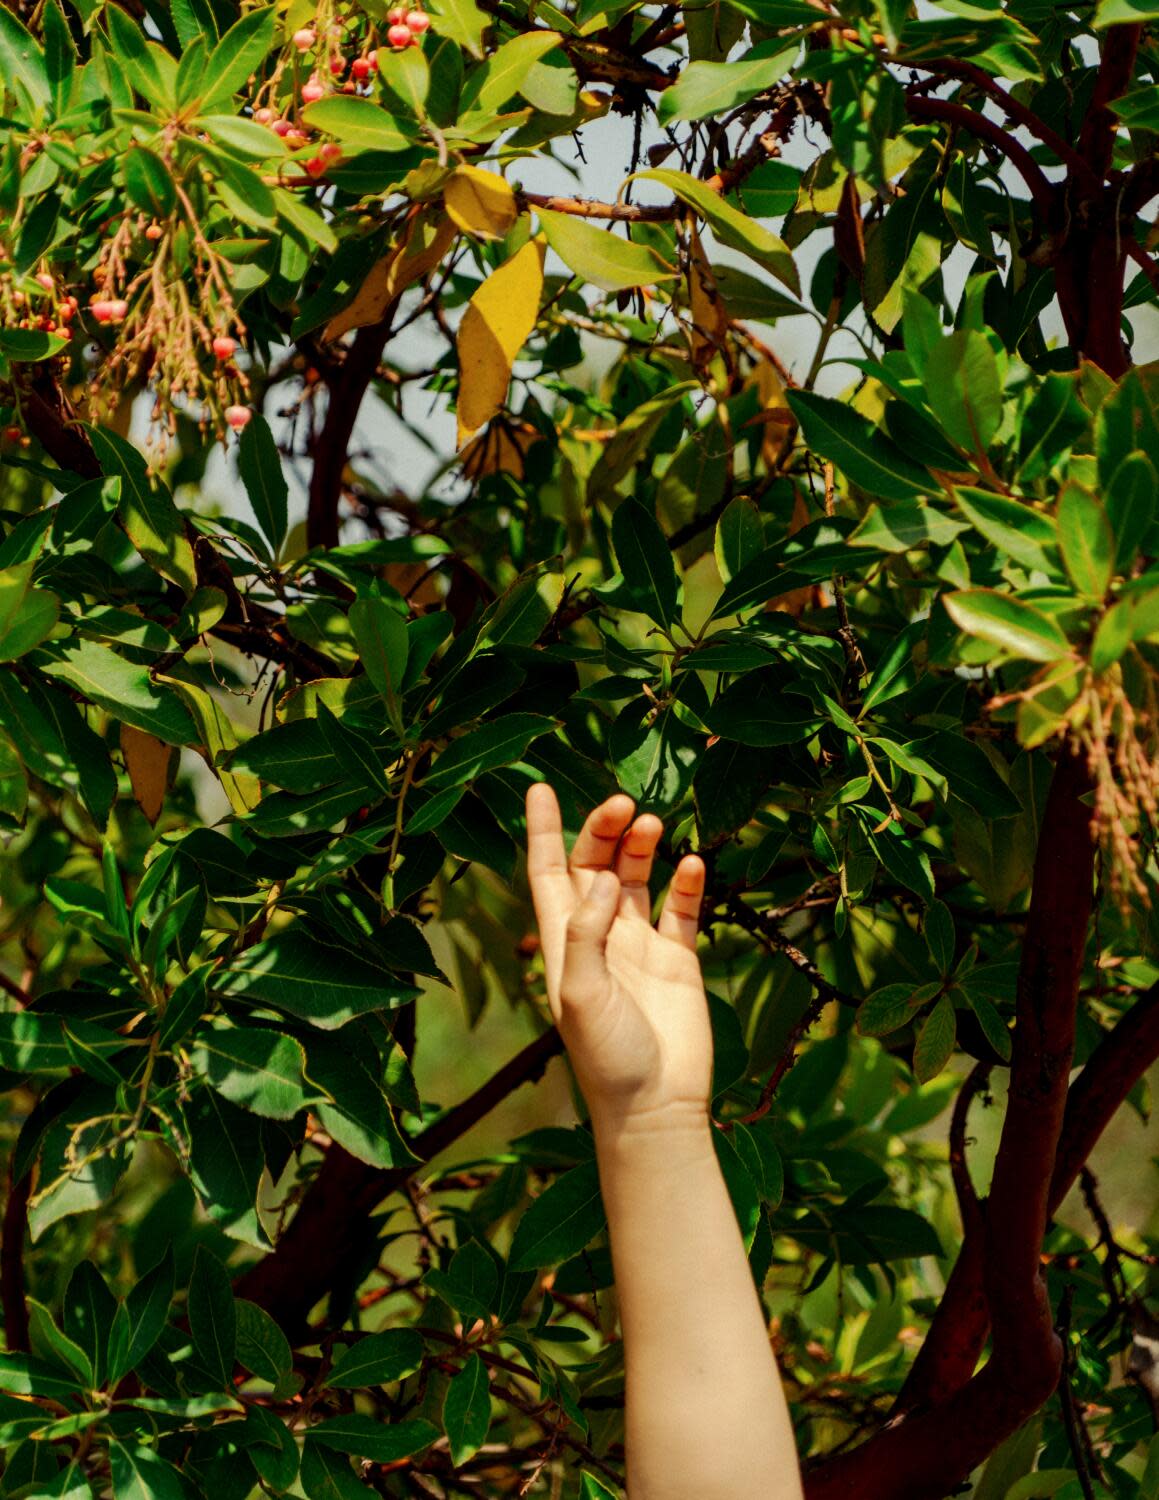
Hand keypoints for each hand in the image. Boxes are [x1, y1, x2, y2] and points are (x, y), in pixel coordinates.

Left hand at [524, 784, 712, 1136]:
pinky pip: (681, 909)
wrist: (657, 1106)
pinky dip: (686, 883)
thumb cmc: (607, 1057)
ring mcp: (638, 945)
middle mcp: (598, 935)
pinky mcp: (678, 960)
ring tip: (652, 824)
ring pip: (636, 878)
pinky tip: (692, 864)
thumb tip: (601, 880)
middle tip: (624, 803)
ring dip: (642, 848)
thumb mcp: (580, 993)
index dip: (541, 830)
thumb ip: (586, 932)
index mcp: (564, 940)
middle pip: (594, 864)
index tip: (539, 787)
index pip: (547, 872)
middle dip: (604, 830)